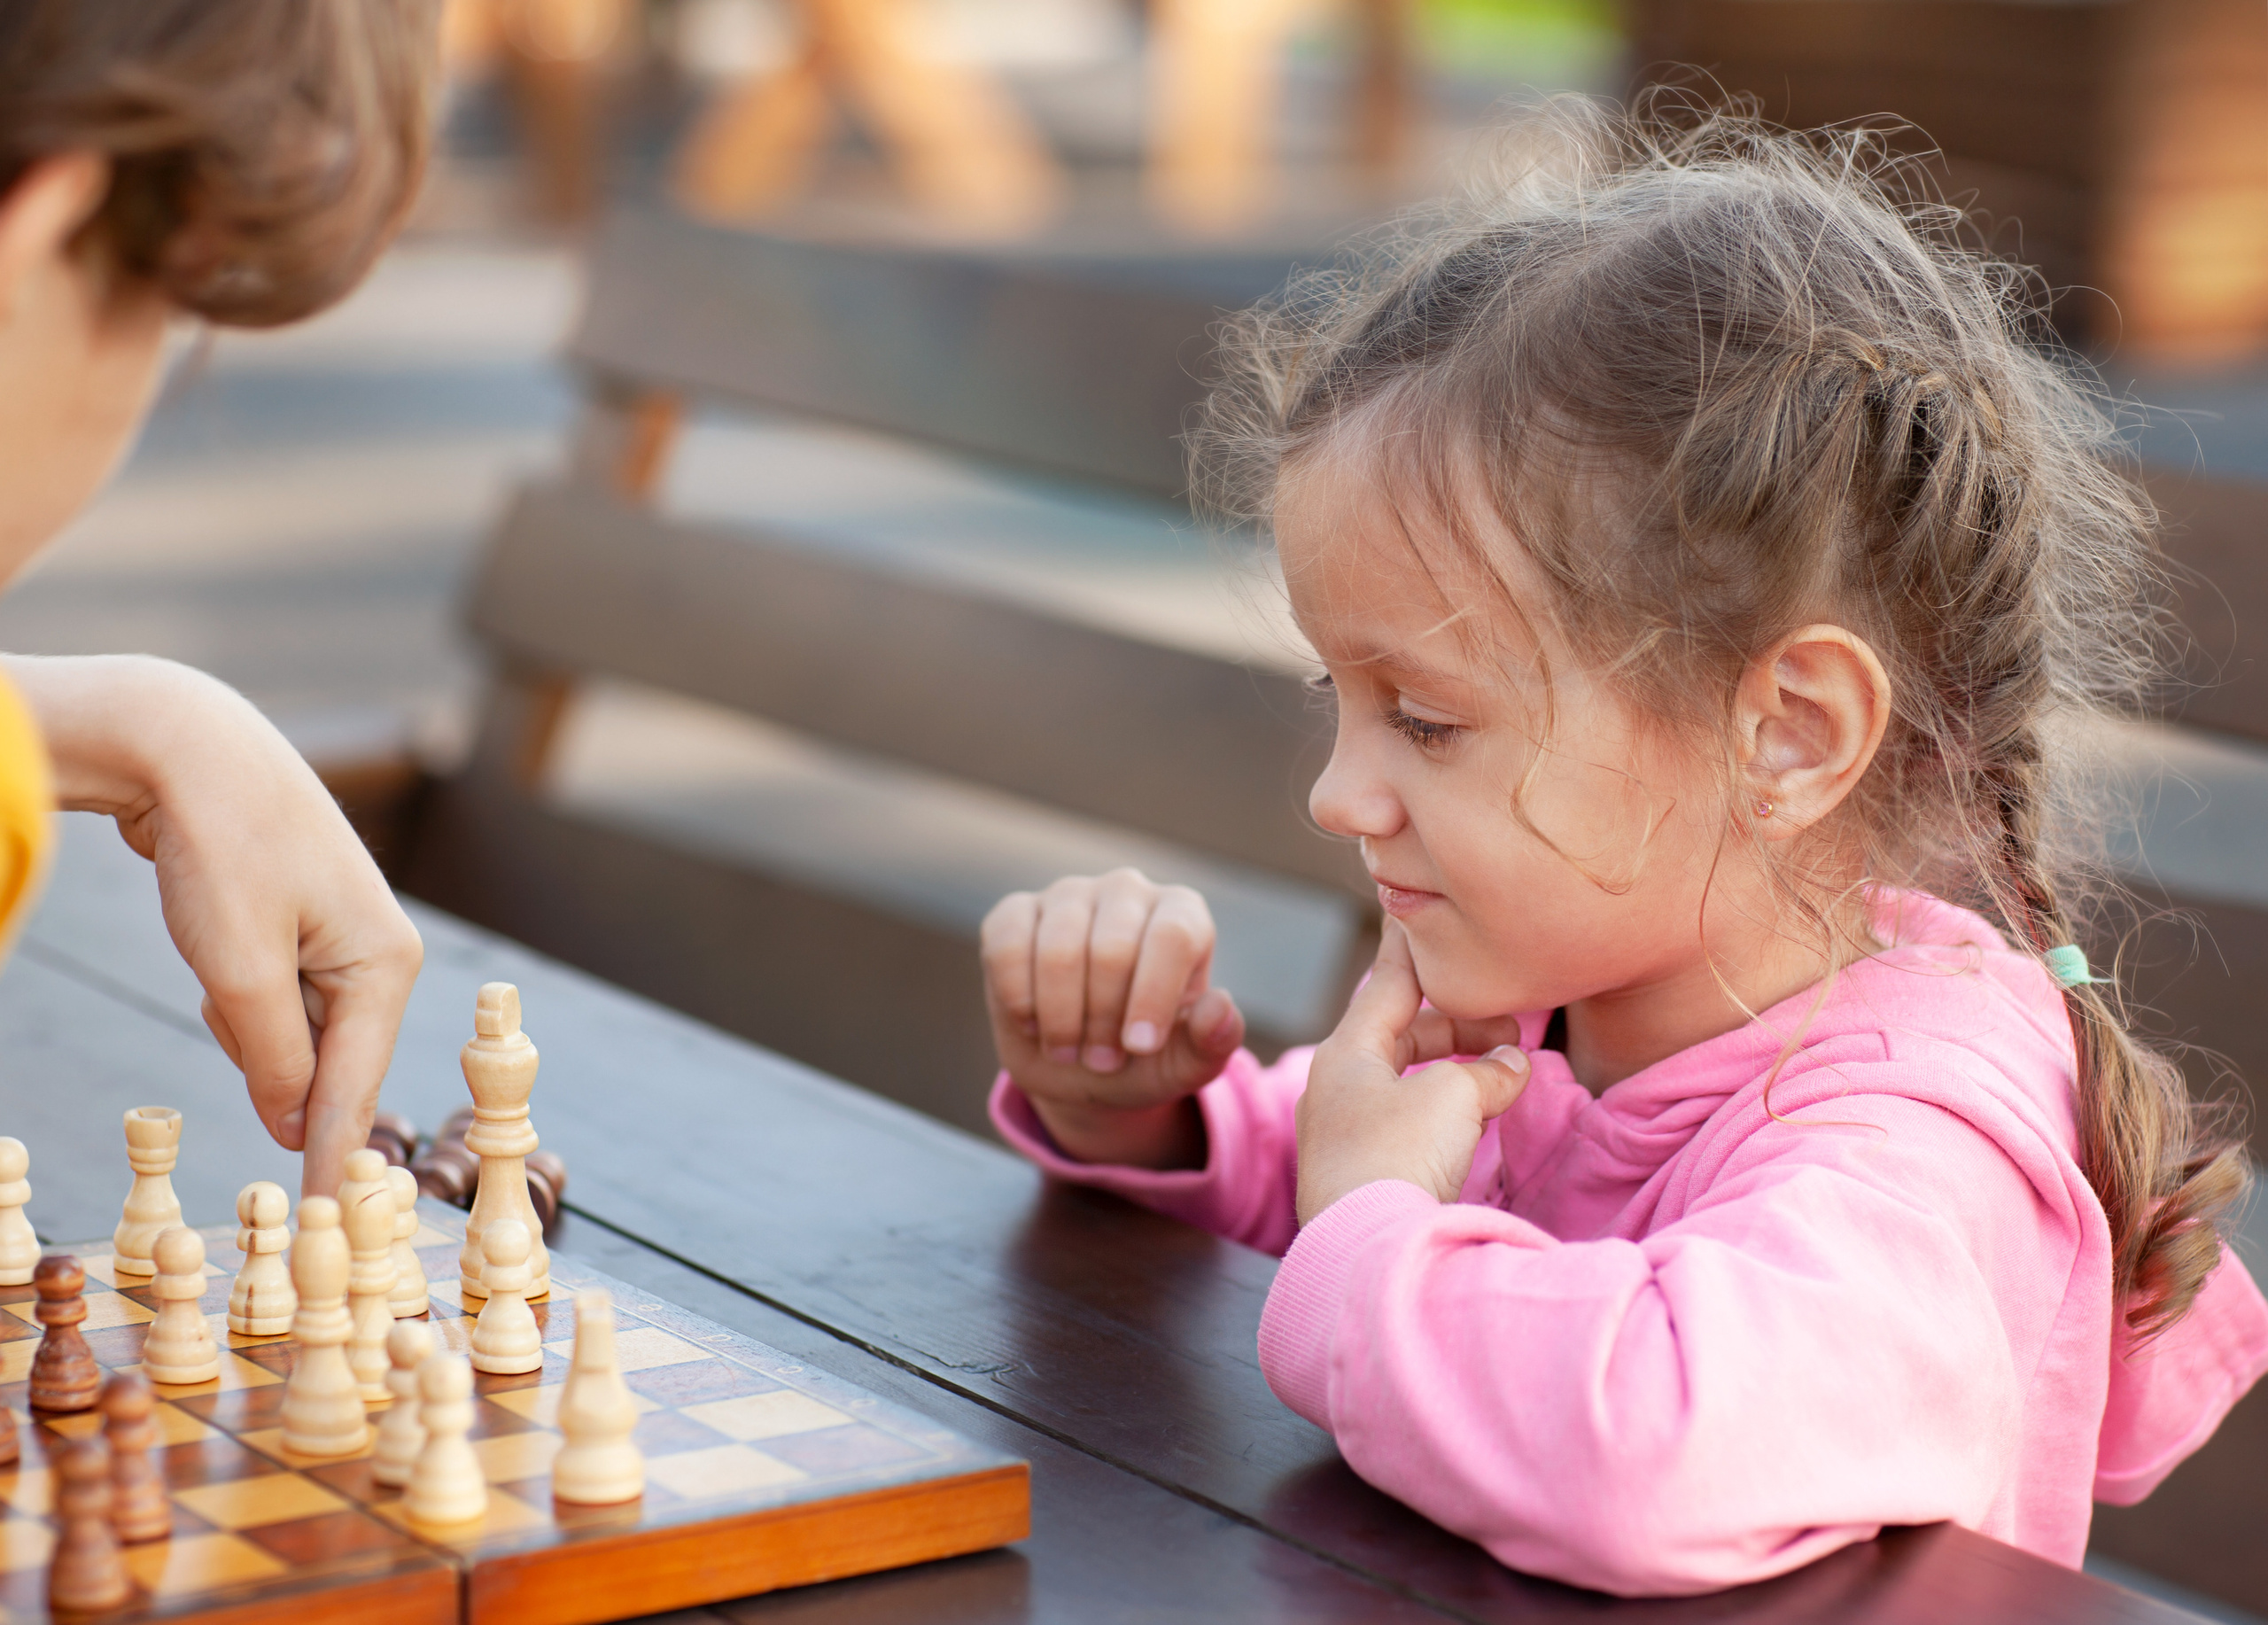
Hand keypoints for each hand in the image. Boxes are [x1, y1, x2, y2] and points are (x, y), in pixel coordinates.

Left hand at [8, 656, 421, 1195]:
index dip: (330, 1158)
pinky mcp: (303, 921)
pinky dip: (237, 987)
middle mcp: (380, 951)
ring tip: (218, 939)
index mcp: (387, 962)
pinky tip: (217, 931)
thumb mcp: (238, 970)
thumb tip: (291, 1128)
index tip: (326, 1225)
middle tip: (231, 993)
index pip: (356, 1087)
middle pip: (325, 1058)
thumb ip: (272, 1060)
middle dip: (266, 1055)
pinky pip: (272, 991)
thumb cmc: (223, 850)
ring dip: (242, 1014)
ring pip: (291, 1026)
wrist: (190, 742)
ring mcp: (342, 934)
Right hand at [981, 868, 1244, 1167]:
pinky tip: (1034, 1024)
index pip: (1172, 937)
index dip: (1153, 996)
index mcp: (1183, 915)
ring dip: (1062, 1019)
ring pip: (1059, 952)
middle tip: (1105, 1060)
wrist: (1081, 1067)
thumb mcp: (1184, 1065)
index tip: (1140, 1047)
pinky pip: (1007, 948)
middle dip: (1104, 1021)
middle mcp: (1128, 891)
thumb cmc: (1143, 1057)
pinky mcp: (1015, 913)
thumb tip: (1220, 1006)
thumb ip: (1212, 1042)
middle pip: (1113, 949)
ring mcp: (1068, 895)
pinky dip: (1019, 1001)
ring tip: (1070, 1050)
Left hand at [1295, 921, 1529, 1225]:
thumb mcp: (1452, 1093)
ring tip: (1508, 1074)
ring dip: (1458, 1072)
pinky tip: (1479, 1120)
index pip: (1387, 984)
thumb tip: (1512, 1066)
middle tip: (1511, 1027)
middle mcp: (1337, 1088)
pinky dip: (1447, 1112)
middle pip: (1402, 1035)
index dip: (1414, 950)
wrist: (1365, 1254)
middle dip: (1458, 1027)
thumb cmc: (1398, 1157)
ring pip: (1408, 1082)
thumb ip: (1486, 1069)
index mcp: (1345, 1053)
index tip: (1420, 916)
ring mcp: (1346, 1135)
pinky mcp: (1363, 1177)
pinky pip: (1410, 1124)